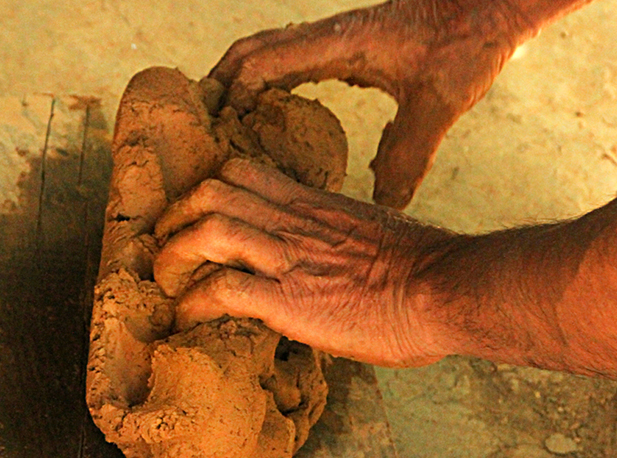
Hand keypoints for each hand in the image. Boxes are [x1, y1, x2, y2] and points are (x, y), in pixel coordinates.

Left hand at [153, 158, 453, 367]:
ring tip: (166, 280)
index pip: (242, 172)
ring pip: (209, 230)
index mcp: (311, 204)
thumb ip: (331, 234)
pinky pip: (223, 290)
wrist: (447, 289)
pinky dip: (194, 303)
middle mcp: (293, 222)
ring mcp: (290, 258)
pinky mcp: (291, 301)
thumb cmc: (422, 268)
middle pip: (212, 192)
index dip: (206, 189)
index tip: (194, 215)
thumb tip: (316, 255)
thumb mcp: (368, 232)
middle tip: (166, 244)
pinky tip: (188, 318)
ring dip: (174, 254)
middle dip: (176, 216)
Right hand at [210, 0, 532, 208]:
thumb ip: (408, 156)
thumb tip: (384, 205)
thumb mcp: (437, 104)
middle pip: (249, 51)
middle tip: (202, 125)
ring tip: (224, 119)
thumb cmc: (465, 43)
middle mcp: (327, 37)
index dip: (231, 96)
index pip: (261, 63)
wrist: (488, 4)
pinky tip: (274, 110)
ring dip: (239, 79)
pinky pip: (290, 57)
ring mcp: (334, 37)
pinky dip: (267, 79)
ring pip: (265, 49)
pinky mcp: (346, 43)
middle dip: (219, 85)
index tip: (217, 132)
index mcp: (337, 46)